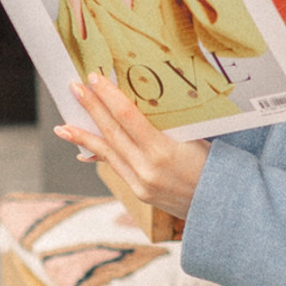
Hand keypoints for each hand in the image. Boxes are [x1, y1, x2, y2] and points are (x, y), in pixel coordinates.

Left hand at [55, 72, 207, 220]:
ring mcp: (141, 183)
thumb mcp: (196, 138)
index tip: (94, 78)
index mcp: (164, 152)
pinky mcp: (140, 192)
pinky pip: (115, 168)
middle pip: (112, 133)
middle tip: (73, 88)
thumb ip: (167, 125)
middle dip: (91, 108)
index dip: (109, 96)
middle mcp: (147, 170)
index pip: (128, 117)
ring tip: (63, 126)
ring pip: (107, 153)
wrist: (223, 207)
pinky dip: (100, 156)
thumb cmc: (218, 166)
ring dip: (83, 137)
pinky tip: (84, 151)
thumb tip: (137, 105)